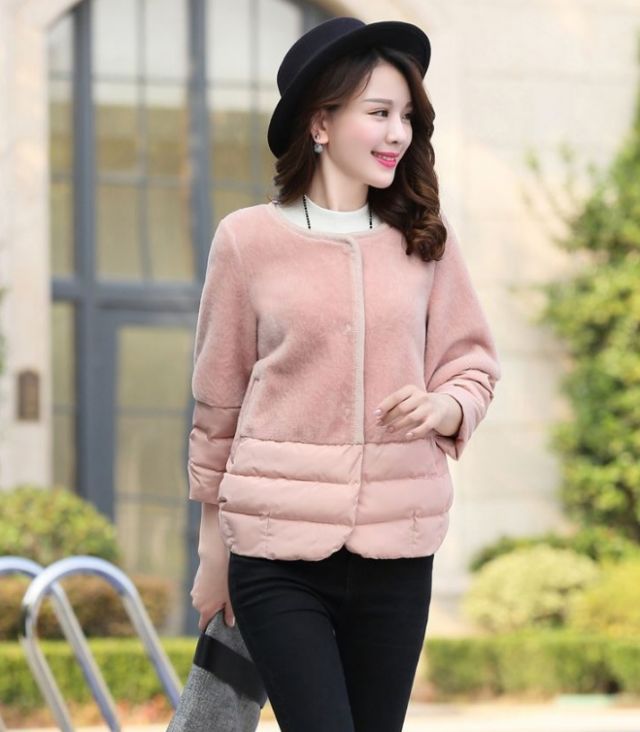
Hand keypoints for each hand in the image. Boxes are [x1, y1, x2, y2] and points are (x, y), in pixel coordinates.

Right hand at [191, 502, 234, 631]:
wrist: (216, 555)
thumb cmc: (226, 578)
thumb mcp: (232, 598)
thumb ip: (230, 613)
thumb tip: (230, 623)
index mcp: (205, 610)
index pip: (204, 626)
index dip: (212, 626)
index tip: (221, 623)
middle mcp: (197, 602)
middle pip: (205, 611)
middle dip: (215, 608)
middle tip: (228, 601)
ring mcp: (195, 590)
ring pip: (205, 599)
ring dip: (213, 596)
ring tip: (225, 586)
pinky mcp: (196, 580)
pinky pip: (204, 588)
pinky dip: (211, 587)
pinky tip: (220, 578)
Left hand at [373, 384, 462, 438]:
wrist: (442, 405)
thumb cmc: (417, 403)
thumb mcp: (408, 398)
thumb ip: (394, 404)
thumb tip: (377, 416)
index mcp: (411, 389)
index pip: (395, 397)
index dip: (384, 406)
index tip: (375, 414)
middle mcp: (421, 397)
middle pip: (402, 408)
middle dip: (389, 417)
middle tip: (380, 425)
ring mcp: (429, 408)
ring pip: (411, 418)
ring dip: (398, 425)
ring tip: (389, 430)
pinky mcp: (435, 419)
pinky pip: (424, 427)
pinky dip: (415, 432)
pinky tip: (407, 436)